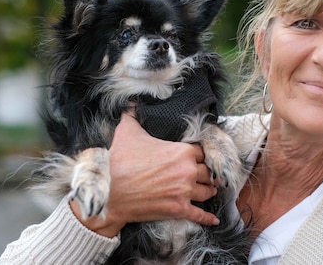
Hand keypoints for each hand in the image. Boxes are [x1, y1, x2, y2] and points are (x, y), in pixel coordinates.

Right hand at [71, 110, 218, 236]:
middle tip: (206, 175)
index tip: (199, 158)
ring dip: (208, 191)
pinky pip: (199, 215)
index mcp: (183, 151)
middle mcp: (188, 171)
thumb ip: (133, 115)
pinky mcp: (178, 210)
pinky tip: (213, 220)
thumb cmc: (120, 160)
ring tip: (208, 191)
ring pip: (207, 192)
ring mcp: (184, 192)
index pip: (202, 152)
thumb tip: (131, 103)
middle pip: (207, 172)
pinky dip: (207, 219)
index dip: (200, 155)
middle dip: (206, 174)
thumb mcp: (128, 131)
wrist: (108, 191)